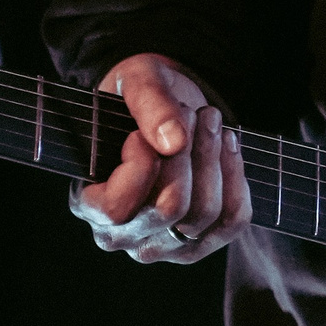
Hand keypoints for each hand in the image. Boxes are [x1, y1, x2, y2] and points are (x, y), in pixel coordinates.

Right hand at [68, 53, 251, 263]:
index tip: (142, 133)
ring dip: (215, 159)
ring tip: (212, 122)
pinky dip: (236, 177)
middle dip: (191, 153)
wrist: (166, 111)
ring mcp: (162, 244)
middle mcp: (122, 235)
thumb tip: (173, 142)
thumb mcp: (137, 81)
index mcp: (89, 204)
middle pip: (170, 209)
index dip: (141, 166)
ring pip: (204, 214)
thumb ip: (149, 105)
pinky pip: (232, 220)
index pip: (117, 208)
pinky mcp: (200, 241)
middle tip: (197, 114)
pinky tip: (228, 145)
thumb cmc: (139, 99)